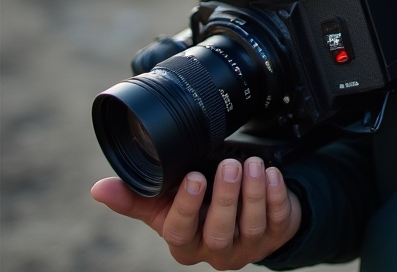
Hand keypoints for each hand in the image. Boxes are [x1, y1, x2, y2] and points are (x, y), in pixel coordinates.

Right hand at [91, 157, 301, 268]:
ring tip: (253, 164)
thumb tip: (98, 188)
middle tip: (230, 165)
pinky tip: (272, 174)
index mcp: (185, 243)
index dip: (187, 207)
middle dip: (226, 197)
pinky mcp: (276, 235)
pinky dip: (276, 195)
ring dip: (253, 193)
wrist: (244, 215)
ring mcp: (248, 246)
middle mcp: (215, 251)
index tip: (195, 177)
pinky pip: (278, 219)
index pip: (180, 234)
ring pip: (251, 226)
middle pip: (218, 232)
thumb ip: (136, 197)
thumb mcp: (167, 203)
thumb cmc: (200, 208)